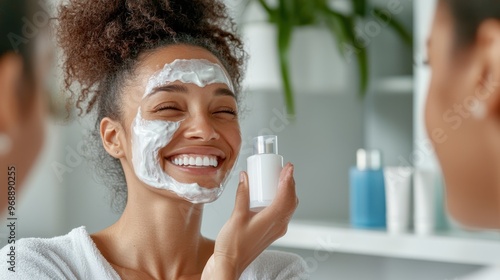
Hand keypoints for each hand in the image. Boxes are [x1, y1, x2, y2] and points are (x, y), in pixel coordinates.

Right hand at [201, 163, 297, 279]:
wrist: (229, 265)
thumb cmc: (232, 246)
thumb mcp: (236, 216)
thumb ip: (242, 195)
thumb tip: (246, 177)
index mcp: (272, 220)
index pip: (286, 195)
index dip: (288, 179)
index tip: (288, 167)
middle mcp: (278, 226)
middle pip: (291, 200)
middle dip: (289, 183)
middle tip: (285, 170)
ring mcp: (276, 230)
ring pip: (288, 208)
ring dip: (287, 192)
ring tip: (280, 180)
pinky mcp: (271, 232)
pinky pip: (282, 214)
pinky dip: (281, 201)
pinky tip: (271, 197)